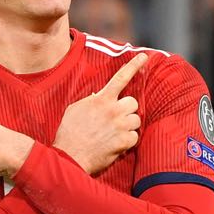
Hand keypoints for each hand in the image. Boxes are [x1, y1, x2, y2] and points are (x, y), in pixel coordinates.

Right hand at [53, 53, 146, 173]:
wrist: (69, 156)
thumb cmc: (69, 132)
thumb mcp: (75, 109)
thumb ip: (90, 100)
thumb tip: (98, 96)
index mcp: (101, 99)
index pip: (120, 78)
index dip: (134, 66)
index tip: (144, 57)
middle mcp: (113, 110)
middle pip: (133, 102)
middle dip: (127, 110)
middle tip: (116, 118)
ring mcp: (120, 125)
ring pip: (136, 120)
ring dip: (128, 125)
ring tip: (114, 132)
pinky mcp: (124, 141)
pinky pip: (135, 137)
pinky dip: (127, 141)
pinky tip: (115, 144)